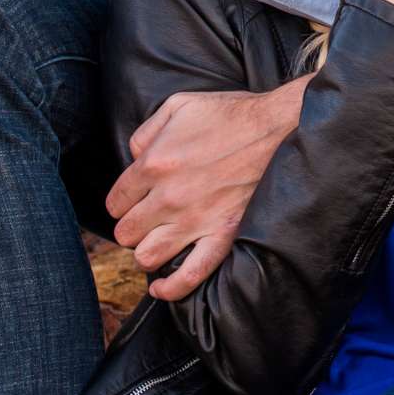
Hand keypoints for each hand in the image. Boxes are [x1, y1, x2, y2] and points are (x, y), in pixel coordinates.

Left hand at [105, 78, 306, 298]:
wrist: (278, 126)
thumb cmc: (230, 114)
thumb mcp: (179, 105)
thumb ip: (146, 132)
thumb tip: (134, 158)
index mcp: (154, 164)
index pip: (116, 201)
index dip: (124, 202)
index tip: (137, 199)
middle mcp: (169, 197)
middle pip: (126, 232)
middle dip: (133, 226)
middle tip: (148, 218)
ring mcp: (195, 220)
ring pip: (148, 256)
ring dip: (148, 251)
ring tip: (159, 241)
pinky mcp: (223, 234)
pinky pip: (190, 275)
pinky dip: (171, 289)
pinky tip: (161, 288)